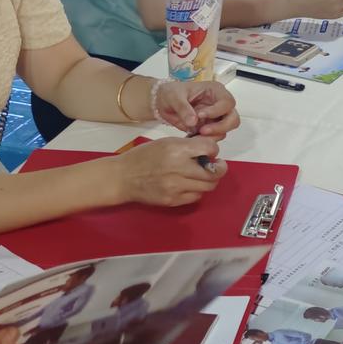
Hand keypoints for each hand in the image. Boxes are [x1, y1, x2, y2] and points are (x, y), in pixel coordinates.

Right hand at [109, 136, 223, 206]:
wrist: (123, 177)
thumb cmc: (144, 156)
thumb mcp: (166, 142)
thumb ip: (190, 144)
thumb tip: (212, 144)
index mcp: (177, 150)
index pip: (210, 149)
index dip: (213, 149)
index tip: (210, 151)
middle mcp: (179, 169)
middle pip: (215, 172)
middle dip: (219, 167)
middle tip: (215, 164)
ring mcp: (176, 187)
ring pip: (209, 186)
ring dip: (210, 179)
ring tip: (202, 174)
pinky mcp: (173, 200)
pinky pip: (196, 196)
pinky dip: (197, 190)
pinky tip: (190, 184)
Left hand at [148, 78, 239, 140]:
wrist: (162, 103)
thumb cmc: (171, 93)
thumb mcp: (174, 96)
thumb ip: (183, 108)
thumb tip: (194, 121)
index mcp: (215, 91)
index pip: (227, 102)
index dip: (216, 111)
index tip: (200, 115)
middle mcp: (219, 104)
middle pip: (233, 118)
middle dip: (220, 127)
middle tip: (202, 130)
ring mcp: (216, 117)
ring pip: (226, 129)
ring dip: (213, 135)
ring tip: (196, 134)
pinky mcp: (209, 128)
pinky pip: (214, 137)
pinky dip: (206, 140)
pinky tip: (193, 137)